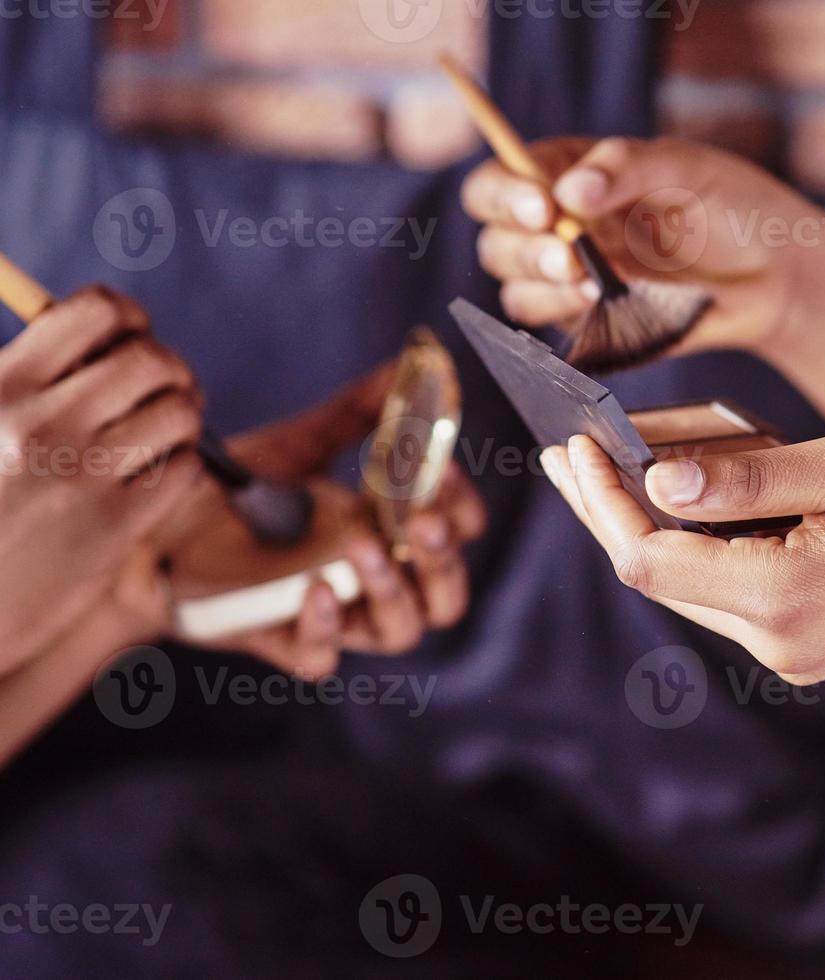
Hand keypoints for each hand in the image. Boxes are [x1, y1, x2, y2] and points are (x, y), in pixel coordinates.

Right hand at [0, 287, 203, 676]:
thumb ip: (29, 373)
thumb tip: (105, 322)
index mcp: (1, 386)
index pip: (95, 311)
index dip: (127, 317)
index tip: (128, 336)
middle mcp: (40, 426)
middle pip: (152, 360)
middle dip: (170, 368)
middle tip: (164, 388)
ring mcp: (79, 478)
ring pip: (179, 412)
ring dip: (181, 417)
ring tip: (161, 432)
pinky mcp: (113, 528)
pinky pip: (185, 469)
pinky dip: (180, 465)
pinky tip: (152, 475)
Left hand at [165, 365, 488, 678]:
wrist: (153, 532)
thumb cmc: (237, 495)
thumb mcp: (299, 446)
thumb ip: (357, 412)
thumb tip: (407, 364)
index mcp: (390, 535)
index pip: (455, 533)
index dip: (461, 507)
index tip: (443, 469)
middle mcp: (372, 582)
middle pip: (445, 596)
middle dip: (443, 559)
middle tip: (424, 521)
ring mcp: (332, 617)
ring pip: (398, 630)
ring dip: (393, 590)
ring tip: (363, 546)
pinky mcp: (281, 642)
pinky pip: (321, 659)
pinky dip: (325, 629)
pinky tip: (313, 589)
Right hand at [461, 136, 824, 356]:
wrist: (777, 273)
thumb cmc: (734, 206)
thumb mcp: (687, 166)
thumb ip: (628, 168)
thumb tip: (569, 191)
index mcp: (571, 174)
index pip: (502, 180)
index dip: (506, 193)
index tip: (544, 207)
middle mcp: (561, 227)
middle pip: (497, 239)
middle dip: (524, 248)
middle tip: (571, 257)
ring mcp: (574, 280)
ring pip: (515, 288)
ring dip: (542, 286)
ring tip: (593, 284)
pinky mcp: (594, 326)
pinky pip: (553, 331)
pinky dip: (565, 319)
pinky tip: (600, 305)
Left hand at [540, 432, 824, 684]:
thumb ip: (751, 477)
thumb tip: (656, 480)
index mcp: (785, 596)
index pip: (649, 556)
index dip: (600, 501)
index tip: (574, 440)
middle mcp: (780, 641)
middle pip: (659, 577)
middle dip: (613, 509)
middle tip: (569, 446)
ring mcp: (796, 651)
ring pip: (692, 585)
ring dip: (658, 523)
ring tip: (628, 455)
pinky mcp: (812, 643)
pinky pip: (732, 591)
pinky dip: (704, 541)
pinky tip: (695, 493)